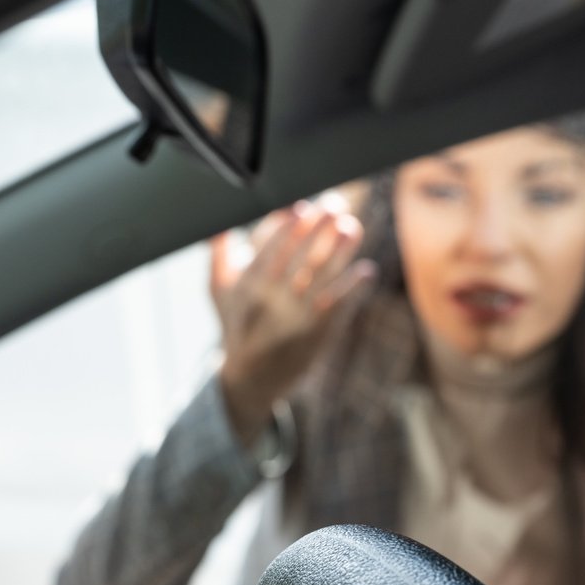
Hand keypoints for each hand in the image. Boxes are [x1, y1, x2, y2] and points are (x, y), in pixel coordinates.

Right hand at [211, 194, 374, 443]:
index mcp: (247, 287)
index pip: (268, 250)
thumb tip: (219, 221)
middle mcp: (271, 302)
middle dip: (319, 230)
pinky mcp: (317, 333)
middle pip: (299, 258)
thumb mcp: (219, 291)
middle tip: (335, 206)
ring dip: (341, 251)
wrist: (253, 378)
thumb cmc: (237, 323)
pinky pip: (339, 305)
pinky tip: (366, 270)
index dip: (286, 228)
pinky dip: (353, 287)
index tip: (302, 208)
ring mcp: (296, 318)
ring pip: (322, 278)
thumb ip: (220, 254)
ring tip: (352, 228)